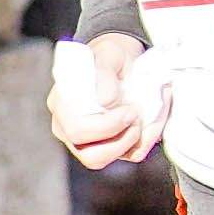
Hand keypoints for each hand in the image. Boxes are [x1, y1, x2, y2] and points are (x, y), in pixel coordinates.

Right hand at [46, 35, 170, 170]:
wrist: (126, 60)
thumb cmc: (112, 57)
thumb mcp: (109, 54)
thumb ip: (104, 72)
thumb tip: (106, 100)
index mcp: (62, 105)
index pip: (76, 130)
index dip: (106, 126)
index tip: (129, 109)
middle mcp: (68, 127)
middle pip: (90, 155)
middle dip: (121, 137)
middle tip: (137, 113)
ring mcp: (88, 141)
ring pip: (104, 160)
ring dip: (131, 143)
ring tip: (143, 119)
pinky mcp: (111, 146)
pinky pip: (128, 155)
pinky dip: (146, 141)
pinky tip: (151, 120)